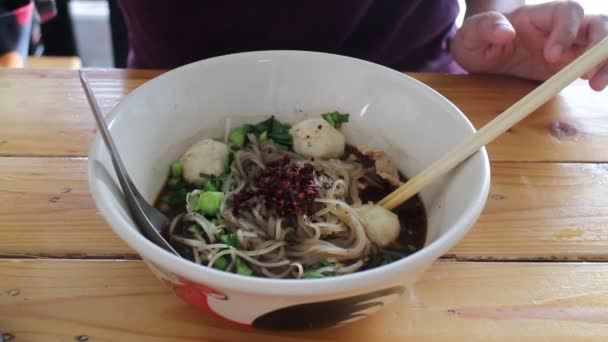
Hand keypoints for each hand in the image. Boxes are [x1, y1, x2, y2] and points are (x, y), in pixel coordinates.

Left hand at [451, 1, 607, 90]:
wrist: (481, 51)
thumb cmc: (477, 38)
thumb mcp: (471, 33)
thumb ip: (486, 28)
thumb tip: (506, 32)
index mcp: (538, 15)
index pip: (567, 12)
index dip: (566, 31)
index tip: (551, 55)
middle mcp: (560, 27)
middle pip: (597, 25)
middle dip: (599, 47)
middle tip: (588, 75)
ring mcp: (568, 45)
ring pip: (601, 45)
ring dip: (605, 63)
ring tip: (596, 85)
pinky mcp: (569, 65)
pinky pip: (593, 65)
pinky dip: (600, 72)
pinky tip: (594, 85)